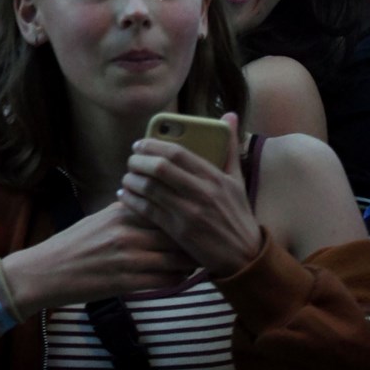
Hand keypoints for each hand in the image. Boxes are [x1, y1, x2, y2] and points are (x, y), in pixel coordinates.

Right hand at [6, 199, 193, 310]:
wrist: (46, 271)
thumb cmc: (73, 245)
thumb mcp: (100, 219)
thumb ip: (128, 213)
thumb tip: (156, 207)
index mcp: (120, 212)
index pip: (165, 207)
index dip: (185, 214)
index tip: (197, 218)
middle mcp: (126, 232)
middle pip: (176, 232)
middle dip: (194, 238)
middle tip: (206, 242)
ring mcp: (127, 258)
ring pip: (176, 258)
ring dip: (191, 261)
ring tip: (198, 261)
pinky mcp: (127, 283)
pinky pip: (166, 281)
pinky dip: (178, 280)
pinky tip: (180, 277)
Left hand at [119, 112, 264, 275]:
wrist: (245, 256)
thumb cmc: (238, 214)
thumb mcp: (238, 179)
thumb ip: (230, 146)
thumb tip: (229, 114)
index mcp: (215, 177)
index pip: (178, 153)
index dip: (153, 145)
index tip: (140, 144)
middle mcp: (202, 192)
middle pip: (160, 168)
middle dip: (138, 161)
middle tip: (130, 160)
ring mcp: (190, 212)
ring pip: (150, 189)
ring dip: (132, 181)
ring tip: (126, 178)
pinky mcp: (179, 231)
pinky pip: (148, 210)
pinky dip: (132, 201)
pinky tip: (124, 197)